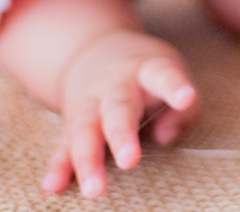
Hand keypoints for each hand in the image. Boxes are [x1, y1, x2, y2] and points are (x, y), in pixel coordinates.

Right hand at [42, 30, 197, 197]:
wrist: (96, 50)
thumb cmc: (146, 74)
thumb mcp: (171, 76)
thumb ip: (183, 108)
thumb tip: (165, 136)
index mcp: (146, 70)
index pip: (162, 75)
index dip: (175, 86)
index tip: (186, 98)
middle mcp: (115, 86)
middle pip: (117, 107)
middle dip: (121, 134)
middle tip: (130, 160)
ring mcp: (89, 104)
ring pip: (85, 130)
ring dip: (88, 160)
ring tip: (94, 189)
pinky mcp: (71, 124)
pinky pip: (63, 146)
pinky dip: (59, 166)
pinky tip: (54, 185)